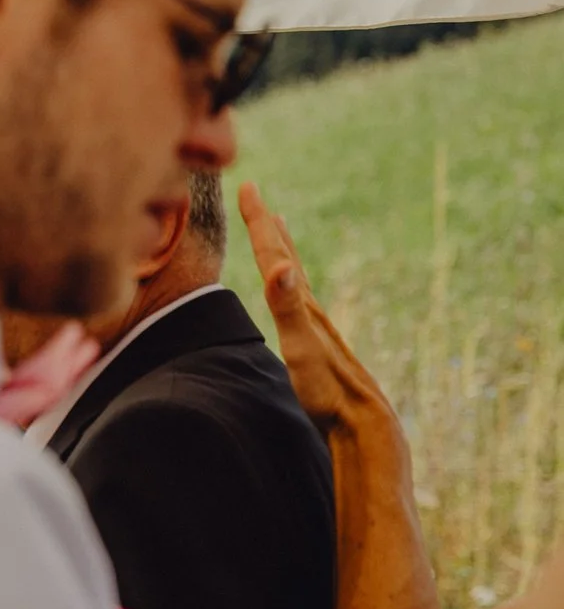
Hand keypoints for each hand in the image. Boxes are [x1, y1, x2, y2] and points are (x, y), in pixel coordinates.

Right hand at [240, 181, 384, 429]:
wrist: (360, 420)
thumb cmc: (327, 388)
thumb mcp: (301, 346)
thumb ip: (288, 307)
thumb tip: (281, 267)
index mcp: (300, 304)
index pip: (274, 254)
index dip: (259, 221)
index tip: (249, 187)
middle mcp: (308, 307)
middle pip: (284, 256)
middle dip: (267, 225)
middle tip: (256, 198)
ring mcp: (313, 323)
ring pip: (293, 274)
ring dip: (282, 248)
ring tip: (279, 229)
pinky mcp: (314, 341)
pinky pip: (296, 297)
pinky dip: (289, 280)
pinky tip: (292, 287)